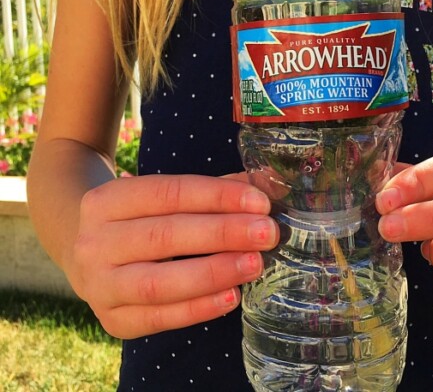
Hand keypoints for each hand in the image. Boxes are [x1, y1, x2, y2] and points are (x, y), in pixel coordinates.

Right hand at [67, 174, 277, 338]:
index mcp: (108, 199)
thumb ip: (215, 190)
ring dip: (213, 273)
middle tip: (266, 232)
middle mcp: (94, 241)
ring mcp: (98, 285)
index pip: (169, 192)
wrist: (90, 253)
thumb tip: (266, 185)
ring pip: (158, 282)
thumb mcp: (166, 196)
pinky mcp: (112, 321)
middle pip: (165, 236)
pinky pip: (158, 318)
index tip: (259, 202)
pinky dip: (198, 308)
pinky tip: (231, 296)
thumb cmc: (143, 219)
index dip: (218, 196)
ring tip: (254, 264)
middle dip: (223, 233)